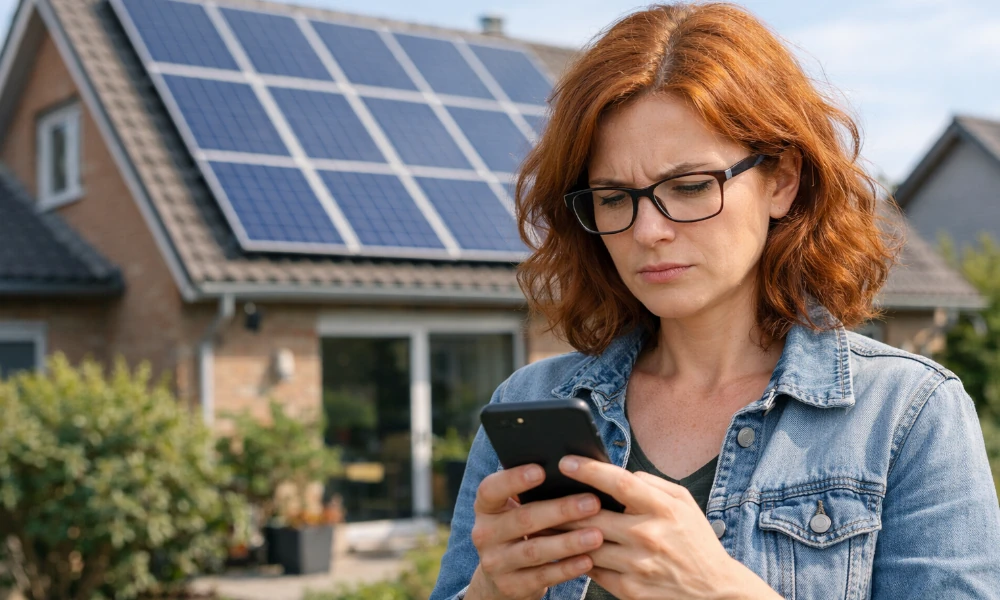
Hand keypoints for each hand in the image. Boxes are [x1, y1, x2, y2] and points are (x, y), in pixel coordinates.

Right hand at [465, 463, 604, 599]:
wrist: (500, 577)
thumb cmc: (518, 530)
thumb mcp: (513, 510)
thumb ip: (532, 494)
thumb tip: (572, 471)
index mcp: (485, 507)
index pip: (491, 489)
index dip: (514, 479)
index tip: (542, 470)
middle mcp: (484, 534)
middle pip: (523, 519)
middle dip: (560, 510)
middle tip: (593, 502)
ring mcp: (495, 563)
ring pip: (534, 551)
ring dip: (568, 542)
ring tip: (596, 535)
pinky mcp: (510, 586)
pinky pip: (542, 577)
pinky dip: (566, 569)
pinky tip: (588, 560)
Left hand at [558, 456, 781, 599]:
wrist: (715, 591)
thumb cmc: (695, 540)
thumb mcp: (684, 503)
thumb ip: (651, 483)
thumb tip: (618, 472)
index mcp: (663, 509)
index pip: (619, 483)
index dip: (589, 470)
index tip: (566, 462)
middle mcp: (649, 536)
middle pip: (592, 516)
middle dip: (561, 505)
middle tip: (539, 495)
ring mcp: (638, 566)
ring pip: (586, 545)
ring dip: (561, 534)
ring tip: (542, 522)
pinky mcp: (630, 590)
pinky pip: (592, 570)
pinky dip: (577, 559)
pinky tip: (564, 550)